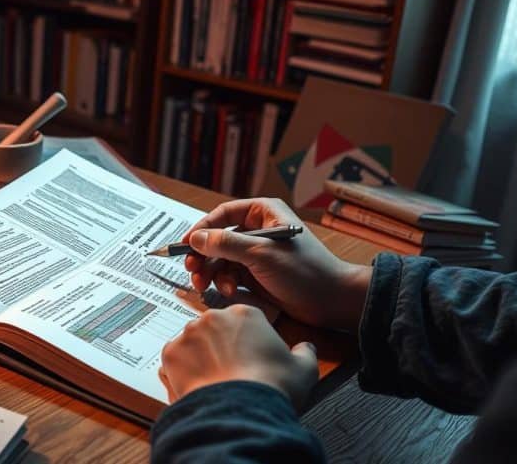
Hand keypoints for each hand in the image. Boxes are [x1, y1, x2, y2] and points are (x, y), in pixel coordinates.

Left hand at [159, 305, 318, 406]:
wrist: (240, 409)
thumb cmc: (271, 386)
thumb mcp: (303, 369)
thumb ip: (305, 353)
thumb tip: (306, 348)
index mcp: (245, 314)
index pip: (240, 321)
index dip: (244, 341)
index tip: (247, 356)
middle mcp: (213, 317)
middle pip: (214, 329)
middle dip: (219, 347)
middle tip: (230, 371)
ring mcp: (188, 333)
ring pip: (192, 343)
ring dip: (199, 358)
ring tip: (214, 381)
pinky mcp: (170, 353)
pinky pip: (174, 360)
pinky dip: (182, 371)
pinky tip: (198, 385)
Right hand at [182, 198, 370, 331]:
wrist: (331, 301)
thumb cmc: (305, 271)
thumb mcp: (262, 254)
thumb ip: (226, 244)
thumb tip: (195, 238)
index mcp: (263, 213)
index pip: (223, 215)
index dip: (201, 228)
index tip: (185, 243)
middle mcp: (258, 230)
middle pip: (217, 238)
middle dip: (203, 255)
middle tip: (191, 269)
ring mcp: (256, 254)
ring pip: (220, 259)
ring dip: (211, 272)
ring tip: (205, 285)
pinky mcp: (256, 274)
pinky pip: (230, 275)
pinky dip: (224, 283)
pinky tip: (229, 291)